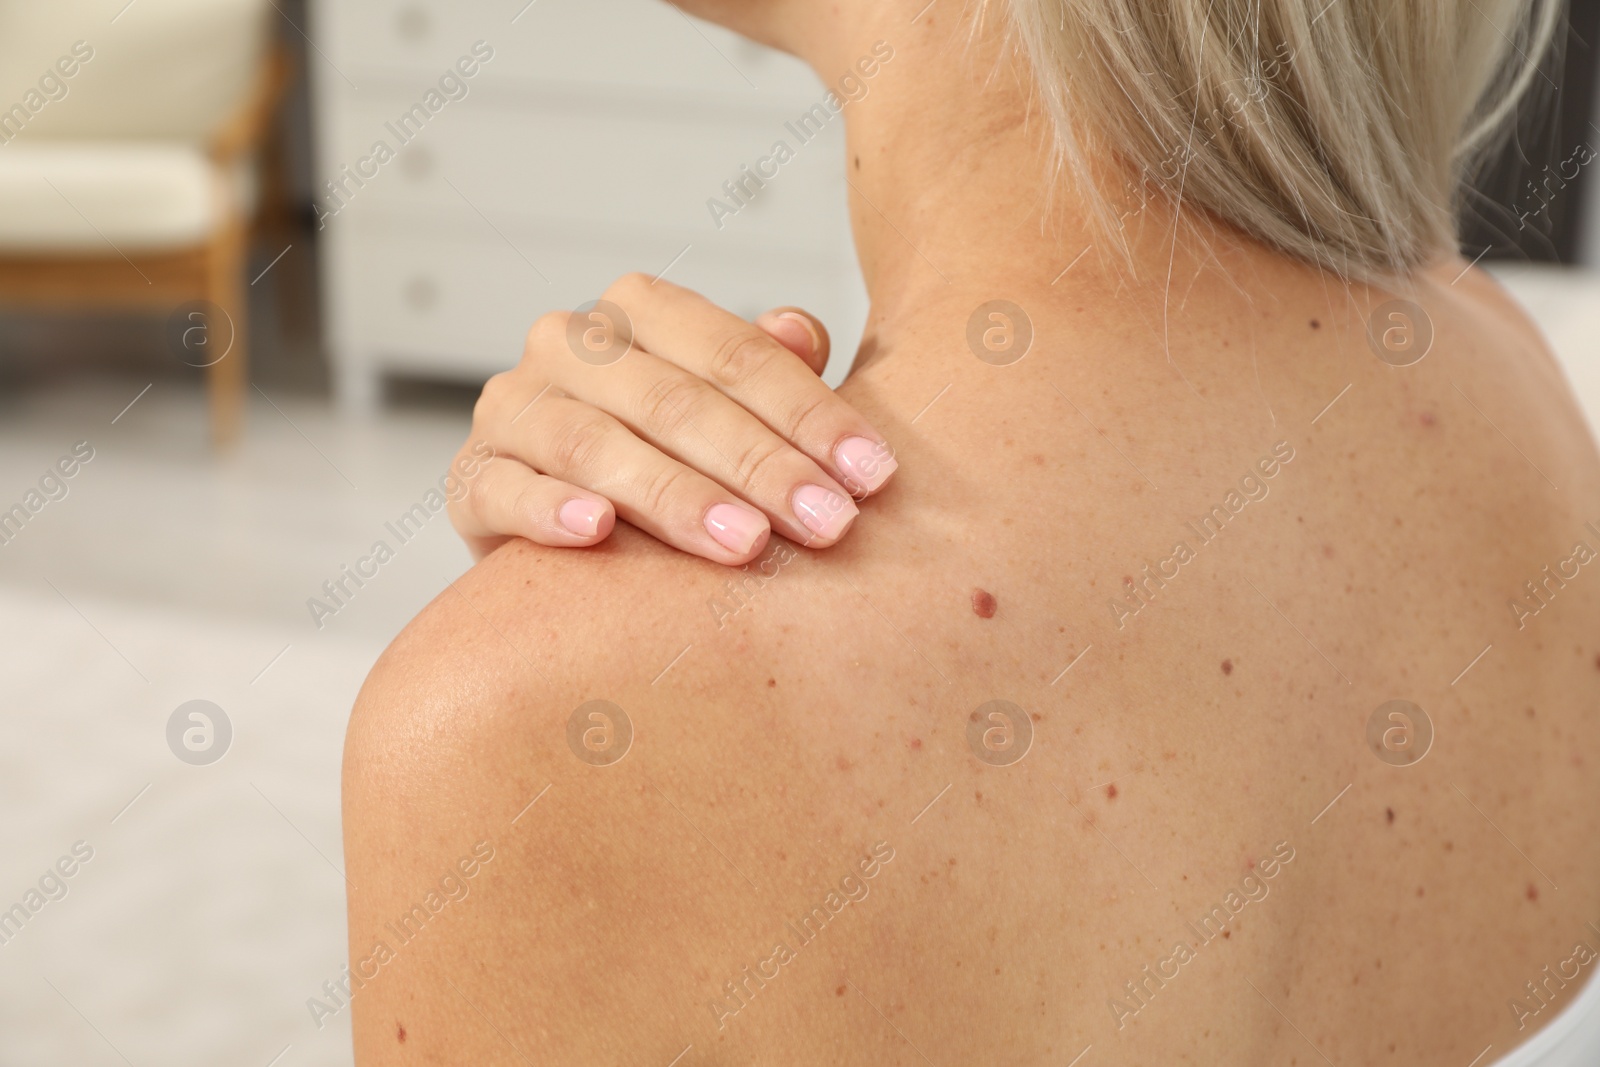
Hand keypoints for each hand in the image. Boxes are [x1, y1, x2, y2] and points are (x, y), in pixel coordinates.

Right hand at [448, 275, 897, 564]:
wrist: (557, 516)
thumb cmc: (664, 454)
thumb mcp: (724, 404)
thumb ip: (766, 366)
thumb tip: (800, 331)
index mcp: (638, 313)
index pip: (736, 355)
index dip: (810, 413)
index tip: (872, 474)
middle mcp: (568, 347)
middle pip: (676, 401)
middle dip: (762, 465)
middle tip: (828, 524)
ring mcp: (513, 411)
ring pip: (597, 445)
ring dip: (676, 496)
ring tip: (745, 544)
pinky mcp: (472, 481)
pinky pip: (506, 492)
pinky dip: (550, 510)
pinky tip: (598, 533)